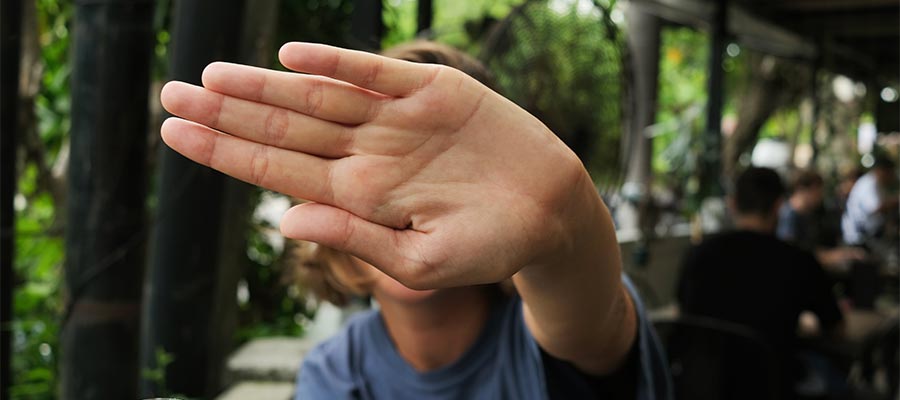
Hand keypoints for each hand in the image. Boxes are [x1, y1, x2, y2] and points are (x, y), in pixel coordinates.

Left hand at [160, 43, 600, 288]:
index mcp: (358, 197)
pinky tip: (292, 57)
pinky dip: (335, 64)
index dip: (225, 152)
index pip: (277, 172)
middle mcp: (367, 153)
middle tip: (170, 94)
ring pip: (317, 98)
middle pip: (284, 130)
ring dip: (265, 86)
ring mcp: (395, 121)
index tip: (176, 133)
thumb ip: (356, 239)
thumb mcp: (421, 262)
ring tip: (211, 75)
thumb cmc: (489, 249)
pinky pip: (375, 74)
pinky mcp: (431, 92)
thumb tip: (285, 224)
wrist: (551, 213)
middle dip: (226, 113)